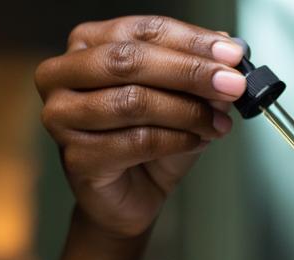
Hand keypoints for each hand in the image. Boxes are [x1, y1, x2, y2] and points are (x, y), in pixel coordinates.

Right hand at [35, 16, 245, 237]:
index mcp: (86, 44)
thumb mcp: (180, 98)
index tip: (231, 55)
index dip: (191, 40)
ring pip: (134, 102)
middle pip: (130, 61)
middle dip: (190, 72)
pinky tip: (195, 141)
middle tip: (231, 85)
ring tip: (217, 123)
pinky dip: (177, 140)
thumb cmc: (147, 142)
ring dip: (188, 112)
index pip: (141, 31)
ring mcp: (62, 116)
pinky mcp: (77, 157)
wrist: (131, 195)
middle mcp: (62, 75)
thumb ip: (198, 72)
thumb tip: (229, 55)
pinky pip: (137, 141)